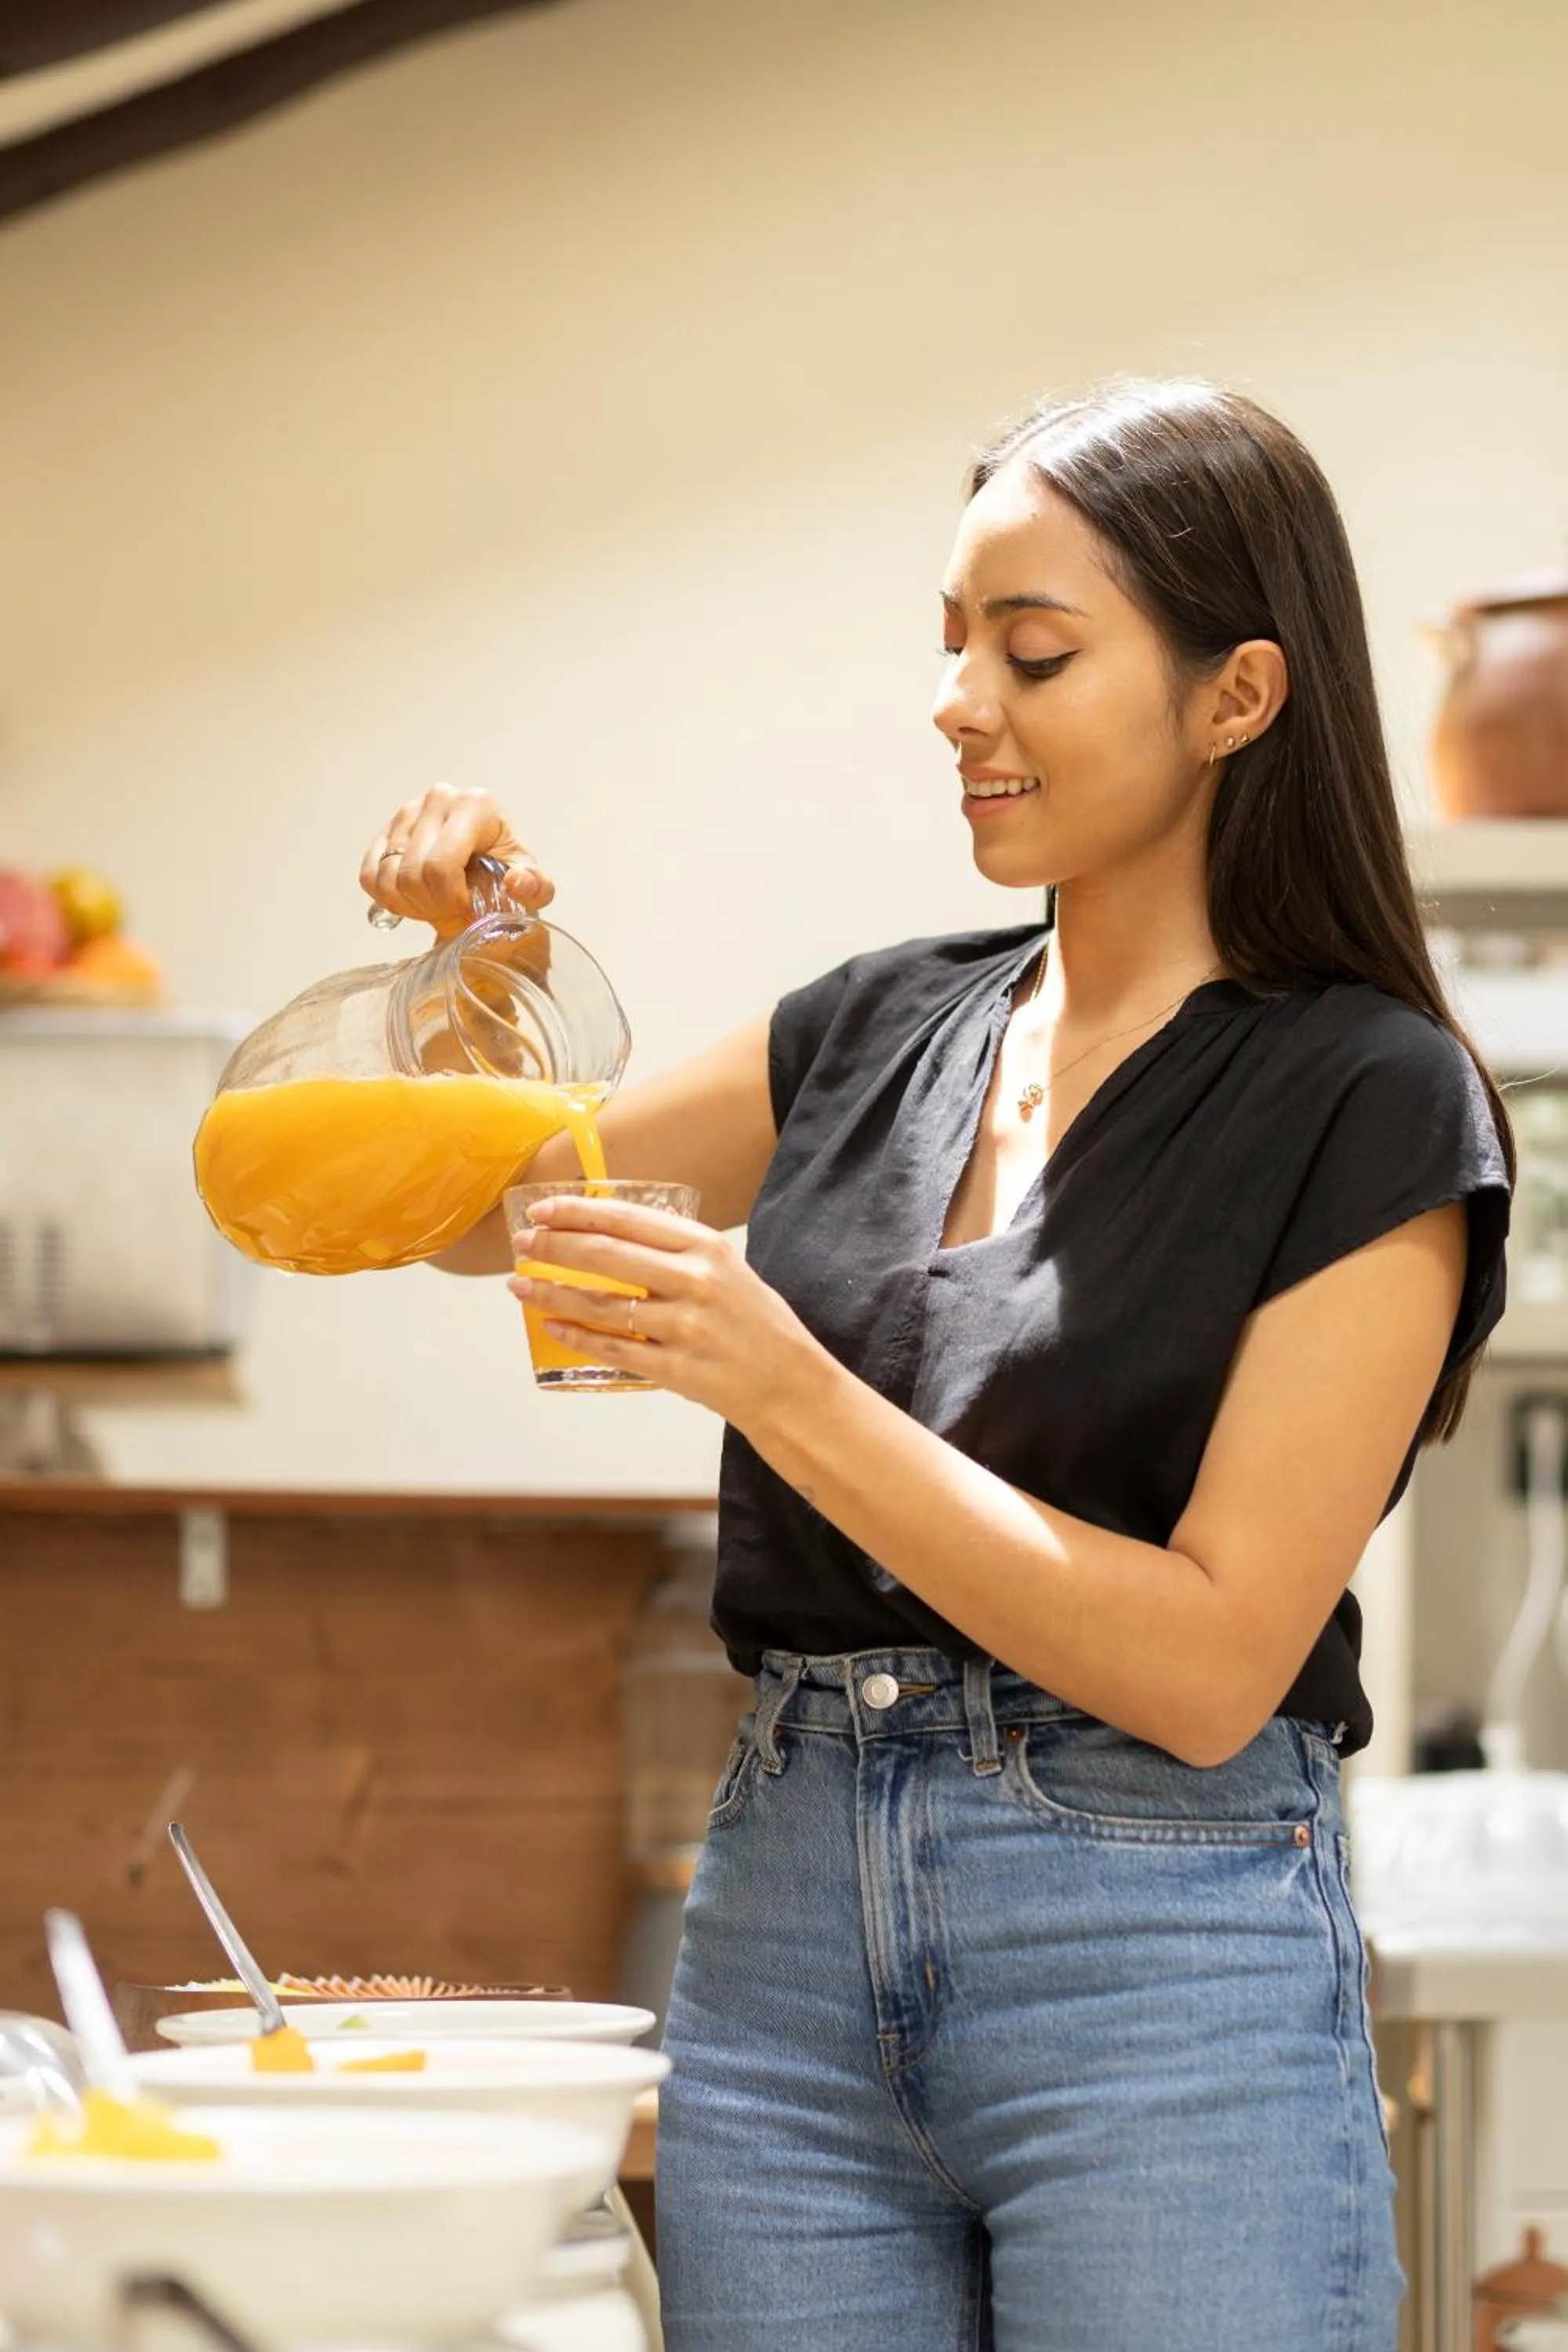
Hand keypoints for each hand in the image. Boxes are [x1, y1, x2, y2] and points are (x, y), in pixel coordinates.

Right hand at [360, 784, 555, 936]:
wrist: (486, 873)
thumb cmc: (508, 876)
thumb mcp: (534, 886)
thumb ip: (535, 887)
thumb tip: (516, 882)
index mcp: (476, 805)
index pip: (440, 865)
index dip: (449, 899)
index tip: (467, 906)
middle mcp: (439, 799)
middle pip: (413, 874)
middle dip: (432, 905)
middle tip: (452, 910)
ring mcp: (408, 812)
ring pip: (388, 877)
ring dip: (411, 904)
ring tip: (437, 903)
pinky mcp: (385, 830)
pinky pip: (369, 876)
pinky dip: (388, 897)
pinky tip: (414, 897)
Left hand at [506, 1194, 831, 1431]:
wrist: (790, 1384)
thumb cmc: (756, 1323)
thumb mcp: (726, 1269)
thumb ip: (676, 1252)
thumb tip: (608, 1235)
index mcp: (706, 1247)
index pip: (626, 1219)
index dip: (576, 1212)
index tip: (542, 1209)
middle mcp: (694, 1281)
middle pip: (605, 1255)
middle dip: (553, 1246)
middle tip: (523, 1243)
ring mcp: (684, 1326)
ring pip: (599, 1304)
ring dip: (551, 1292)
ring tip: (520, 1285)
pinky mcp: (675, 1368)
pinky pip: (612, 1349)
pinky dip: (575, 1337)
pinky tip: (552, 1327)